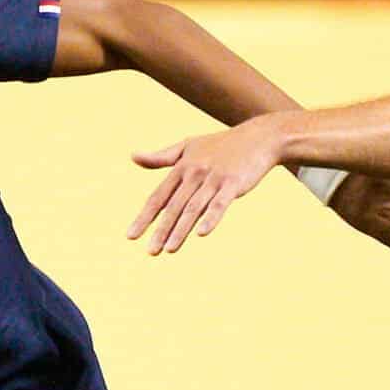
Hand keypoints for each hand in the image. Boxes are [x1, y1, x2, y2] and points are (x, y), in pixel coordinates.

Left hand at [128, 121, 288, 254]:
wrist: (258, 137)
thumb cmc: (221, 144)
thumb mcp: (188, 146)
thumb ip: (161, 157)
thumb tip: (133, 157)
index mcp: (182, 167)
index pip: (159, 197)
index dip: (145, 217)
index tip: (131, 236)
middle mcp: (194, 173)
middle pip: (174, 206)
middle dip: (161, 230)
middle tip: (151, 252)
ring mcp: (214, 179)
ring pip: (193, 208)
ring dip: (180, 230)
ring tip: (169, 250)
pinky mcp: (233, 183)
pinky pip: (220, 204)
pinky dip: (210, 218)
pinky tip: (201, 233)